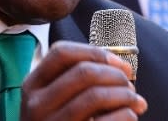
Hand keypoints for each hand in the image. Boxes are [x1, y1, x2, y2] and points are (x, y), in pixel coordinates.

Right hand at [21, 41, 146, 119]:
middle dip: (115, 74)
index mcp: (33, 85)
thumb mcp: (54, 100)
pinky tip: (129, 116)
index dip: (95, 53)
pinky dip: (126, 114)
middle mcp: (37, 104)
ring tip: (134, 100)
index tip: (117, 63)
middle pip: (83, 72)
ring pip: (96, 95)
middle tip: (129, 84)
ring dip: (124, 94)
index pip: (62, 53)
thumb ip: (78, 80)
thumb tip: (122, 69)